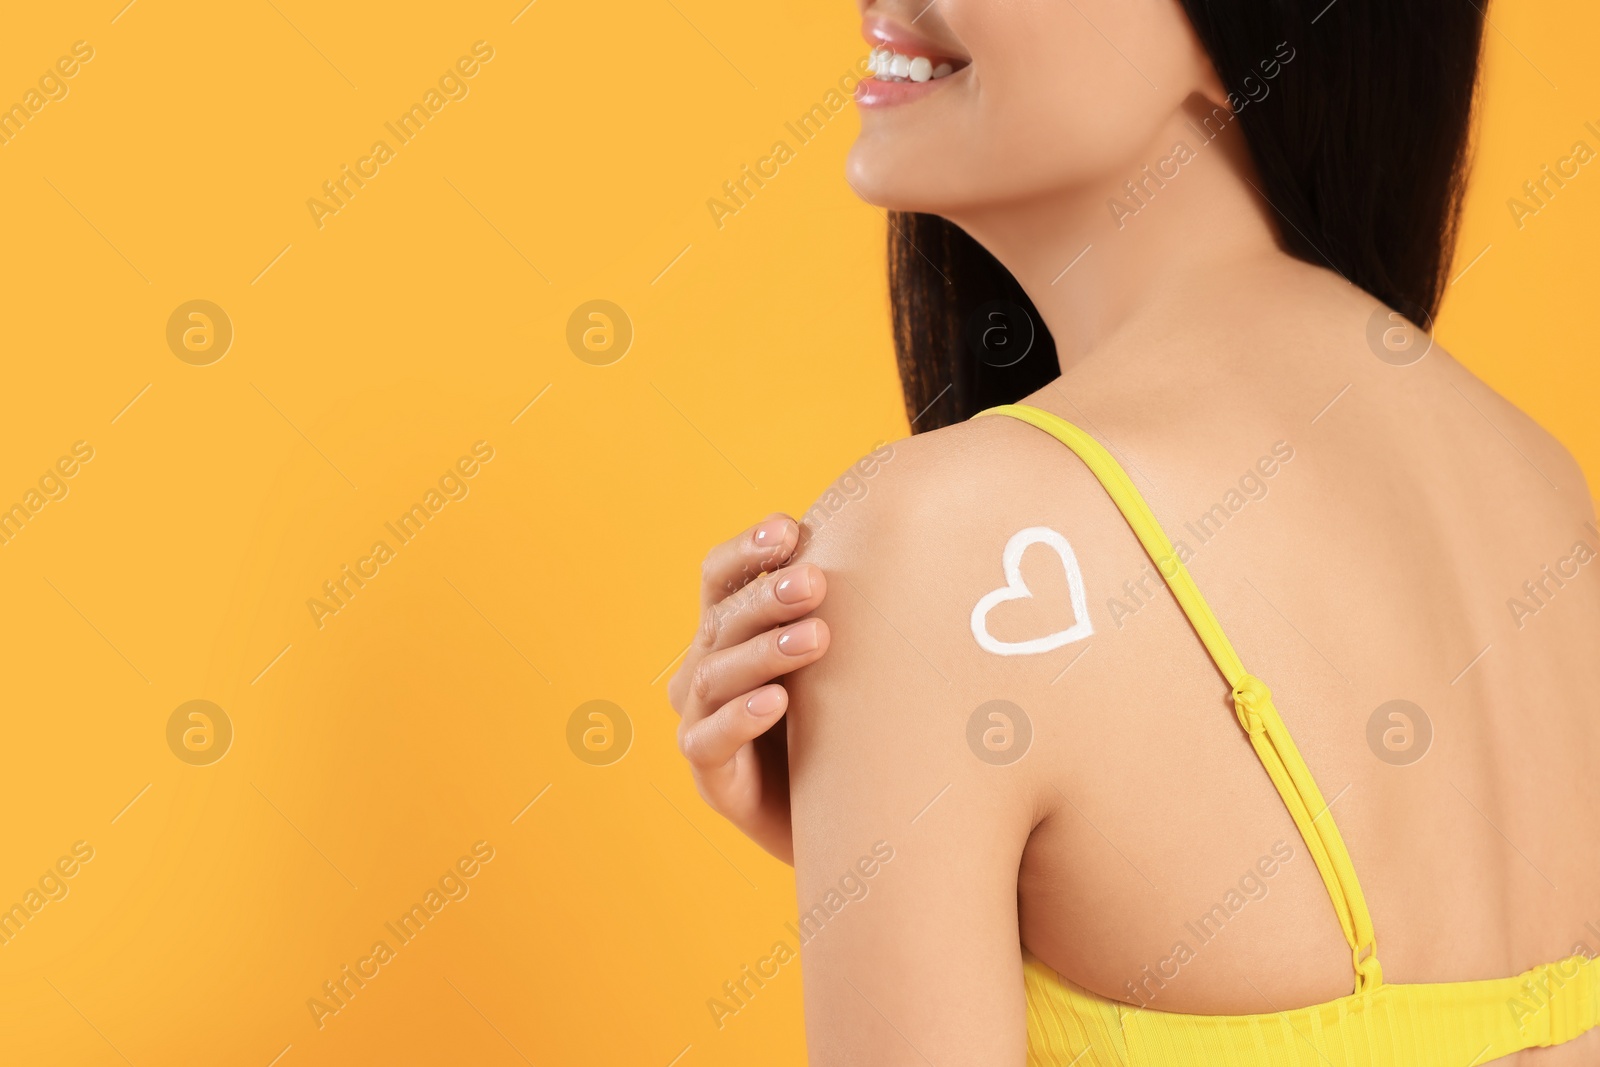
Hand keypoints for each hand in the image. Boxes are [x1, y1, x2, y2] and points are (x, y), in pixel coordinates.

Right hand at [668, 513, 829, 863]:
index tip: (789, 529)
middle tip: (814, 582)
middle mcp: (704, 667)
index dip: (746, 549)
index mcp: (730, 630)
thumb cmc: (843, 721)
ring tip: (815, 638)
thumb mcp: (841, 660)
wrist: (844, 818)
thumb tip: (896, 539)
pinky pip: (711, 740)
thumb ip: (845, 607)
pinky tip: (778, 702)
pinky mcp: (710, 775)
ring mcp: (701, 721)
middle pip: (721, 619)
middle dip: (766, 596)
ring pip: (714, 675)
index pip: (719, 576)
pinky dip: (741, 718)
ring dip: (764, 651)